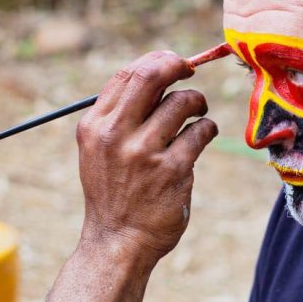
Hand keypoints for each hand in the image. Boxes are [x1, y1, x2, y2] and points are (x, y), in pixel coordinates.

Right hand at [75, 51, 217, 261]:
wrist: (118, 241)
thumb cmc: (114, 191)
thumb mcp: (99, 149)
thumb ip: (121, 114)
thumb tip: (158, 73)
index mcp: (95, 126)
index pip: (127, 74)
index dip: (156, 60)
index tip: (173, 63)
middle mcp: (115, 135)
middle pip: (152, 76)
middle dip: (177, 66)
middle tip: (190, 72)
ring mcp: (144, 153)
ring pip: (182, 102)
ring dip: (197, 102)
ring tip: (198, 113)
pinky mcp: (172, 170)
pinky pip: (201, 131)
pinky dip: (207, 128)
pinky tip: (203, 135)